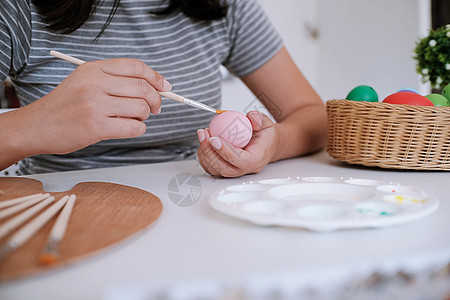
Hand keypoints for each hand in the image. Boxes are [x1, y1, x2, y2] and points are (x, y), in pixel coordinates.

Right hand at [6, 58, 170, 158]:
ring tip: (134, 118)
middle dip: (156, 100)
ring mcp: (95, 104)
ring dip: (144, 116)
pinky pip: (134, 127)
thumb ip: (115, 81)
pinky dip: (138, 129)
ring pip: (141, 108)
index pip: (136, 67)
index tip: (165, 87)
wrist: (37, 125)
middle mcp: (95, 83)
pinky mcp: (96, 126)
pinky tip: (128, 128)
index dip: (155, 77)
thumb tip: (154, 86)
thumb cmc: (65, 106)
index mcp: (94, 68)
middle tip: (155, 108)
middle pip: (143, 87)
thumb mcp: (85, 81)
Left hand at [197, 111, 278, 176]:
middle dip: (210, 153)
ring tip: (202, 134)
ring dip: (204, 153)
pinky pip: (210, 167)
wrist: (265, 144)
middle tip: (204, 134)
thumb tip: (251, 116)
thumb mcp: (266, 124)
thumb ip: (259, 119)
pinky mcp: (224, 169)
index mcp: (255, 160)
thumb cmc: (265, 135)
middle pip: (224, 168)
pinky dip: (203, 155)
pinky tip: (202, 140)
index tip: (214, 138)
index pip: (240, 161)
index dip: (225, 152)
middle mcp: (244, 169)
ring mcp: (233, 171)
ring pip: (214, 169)